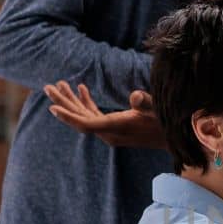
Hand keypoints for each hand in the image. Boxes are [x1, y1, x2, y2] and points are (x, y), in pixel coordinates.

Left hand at [43, 81, 166, 149]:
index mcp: (116, 128)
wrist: (175, 139)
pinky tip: (81, 89)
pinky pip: (94, 116)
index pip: (86, 123)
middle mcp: (109, 132)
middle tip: (47, 87)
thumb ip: (145, 103)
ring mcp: (110, 131)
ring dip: (72, 100)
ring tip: (58, 84)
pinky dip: (86, 103)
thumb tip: (135, 96)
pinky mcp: (114, 127)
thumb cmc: (167, 122)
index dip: (69, 116)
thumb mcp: (158, 110)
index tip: (52, 108)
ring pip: (85, 116)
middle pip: (80, 118)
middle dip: (63, 102)